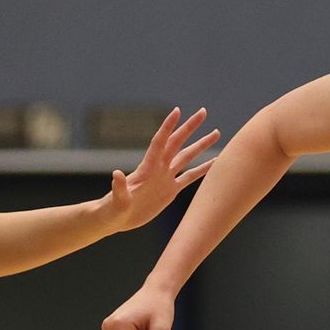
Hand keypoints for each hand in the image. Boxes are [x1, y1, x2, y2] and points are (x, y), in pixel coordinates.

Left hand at [98, 108, 220, 233]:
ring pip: (187, 157)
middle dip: (190, 127)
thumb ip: (119, 189)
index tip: (178, 111)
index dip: (168, 127)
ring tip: (216, 132)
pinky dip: (202, 170)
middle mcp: (158, 169)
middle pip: (177, 143)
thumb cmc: (113, 210)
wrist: (117, 219)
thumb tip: (116, 174)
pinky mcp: (170, 191)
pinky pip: (189, 178)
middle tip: (203, 111)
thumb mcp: (116, 201)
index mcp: (146, 169)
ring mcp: (165, 179)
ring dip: (201, 145)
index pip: (160, 143)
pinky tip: (214, 163)